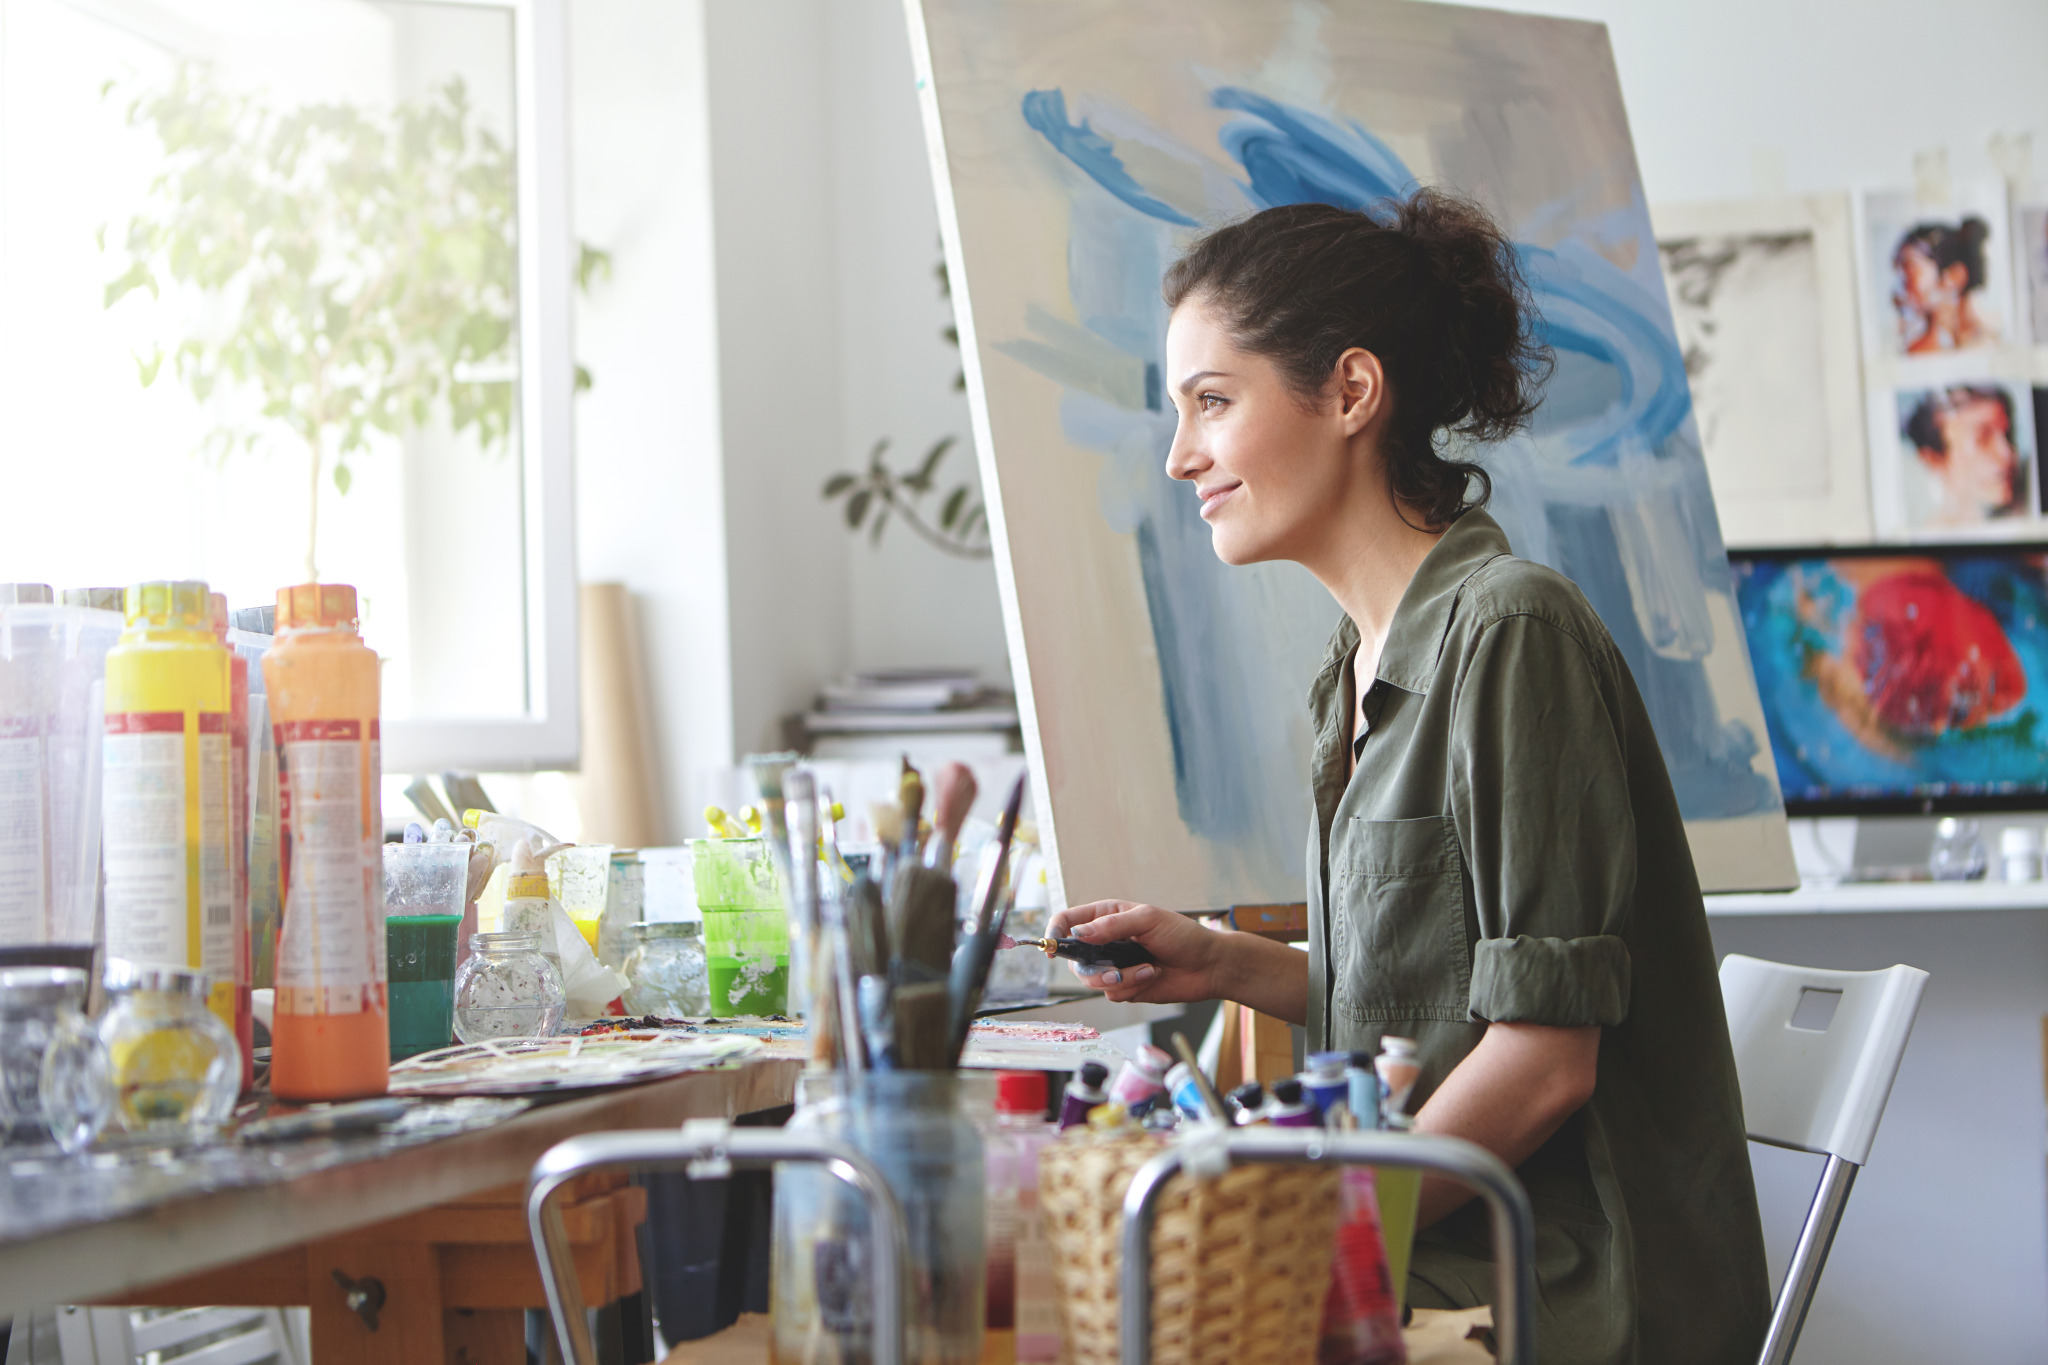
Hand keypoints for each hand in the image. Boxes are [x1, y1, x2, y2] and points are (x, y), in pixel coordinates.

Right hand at [1046, 900, 1220, 1003]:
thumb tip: (1079, 933)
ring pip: (1092, 980)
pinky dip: (1132, 987)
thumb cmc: (1183, 935)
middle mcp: (1105, 942)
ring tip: (1146, 970)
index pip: (1067, 922)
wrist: (1208, 966)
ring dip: (1120, 978)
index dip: (1055, 933)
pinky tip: (1152, 976)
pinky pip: (1112, 993)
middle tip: (1115, 970)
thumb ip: (1112, 925)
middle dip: (1093, 969)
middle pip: (1073, 959)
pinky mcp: (1125, 986)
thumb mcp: (1148, 919)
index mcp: (1106, 916)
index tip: (1052, 947)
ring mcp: (1114, 965)